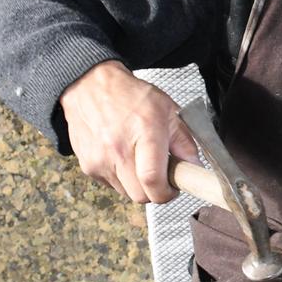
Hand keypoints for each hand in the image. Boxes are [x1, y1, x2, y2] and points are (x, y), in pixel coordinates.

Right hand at [59, 60, 198, 203]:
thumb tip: (194, 167)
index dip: (167, 193)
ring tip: (138, 159)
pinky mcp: (87, 166)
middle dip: (154, 191)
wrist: (90, 86)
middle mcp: (118, 149)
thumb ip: (184, 141)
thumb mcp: (167, 109)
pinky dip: (121, 178)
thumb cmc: (130, 95)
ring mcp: (99, 160)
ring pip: (126, 193)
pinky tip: (122, 156)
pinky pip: (111, 185)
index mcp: (144, 132)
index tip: (175, 188)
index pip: (153, 180)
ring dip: (137, 184)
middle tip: (160, 175)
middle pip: (140, 195)